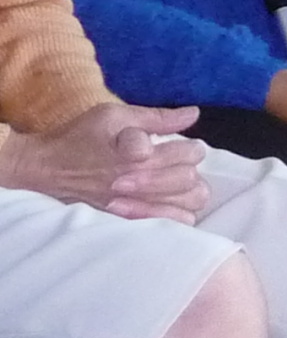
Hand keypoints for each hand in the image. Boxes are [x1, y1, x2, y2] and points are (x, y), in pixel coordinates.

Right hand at [0, 102, 209, 222]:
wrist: (43, 168)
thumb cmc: (78, 136)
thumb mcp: (114, 116)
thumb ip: (157, 117)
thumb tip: (193, 113)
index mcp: (138, 155)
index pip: (190, 154)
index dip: (191, 147)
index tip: (181, 145)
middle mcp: (139, 182)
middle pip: (190, 180)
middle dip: (190, 167)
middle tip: (178, 162)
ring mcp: (134, 205)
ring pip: (187, 205)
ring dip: (188, 191)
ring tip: (178, 182)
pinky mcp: (127, 220)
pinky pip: (170, 224)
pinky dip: (179, 214)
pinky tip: (172, 202)